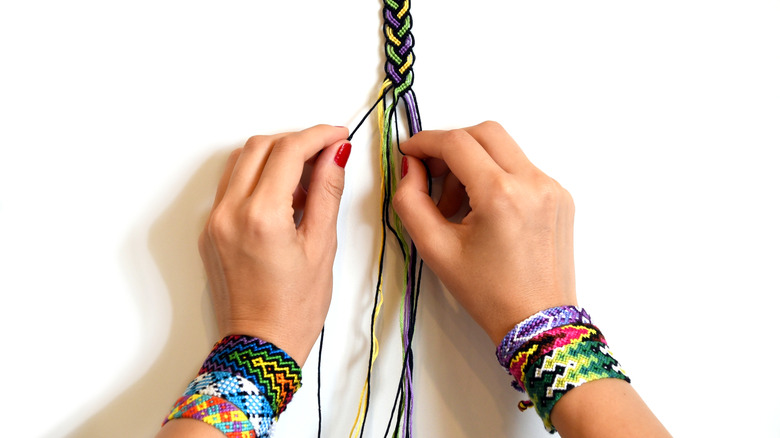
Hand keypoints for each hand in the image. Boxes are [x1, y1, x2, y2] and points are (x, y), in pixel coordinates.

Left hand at [198, 125, 349, 364]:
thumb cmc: (295, 308)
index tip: (337, 136)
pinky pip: (232, 186)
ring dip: (273, 154)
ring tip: (305, 173)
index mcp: (261, 217)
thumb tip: (335, 154)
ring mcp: (215, 221)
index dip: (317, 136)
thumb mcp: (321, 246)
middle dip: (295, 140)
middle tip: (325, 150)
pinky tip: (283, 194)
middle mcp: (229, 213)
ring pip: (241, 162)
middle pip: (259, 146)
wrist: (260, 345)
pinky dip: (257, 176)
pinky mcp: (210, 231)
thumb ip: (327, 192)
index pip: (288, 151)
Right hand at [393, 121, 576, 344]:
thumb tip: (410, 167)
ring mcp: (552, 188)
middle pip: (484, 132)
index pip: (456, 143)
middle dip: (451, 146)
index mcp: (501, 195)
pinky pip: (522, 168)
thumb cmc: (488, 293)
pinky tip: (483, 210)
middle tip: (431, 172)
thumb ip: (410, 201)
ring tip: (457, 204)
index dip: (425, 142)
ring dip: (474, 162)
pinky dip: (496, 176)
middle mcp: (533, 183)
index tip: (408, 153)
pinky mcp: (560, 197)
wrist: (537, 322)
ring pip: (504, 148)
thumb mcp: (435, 249)